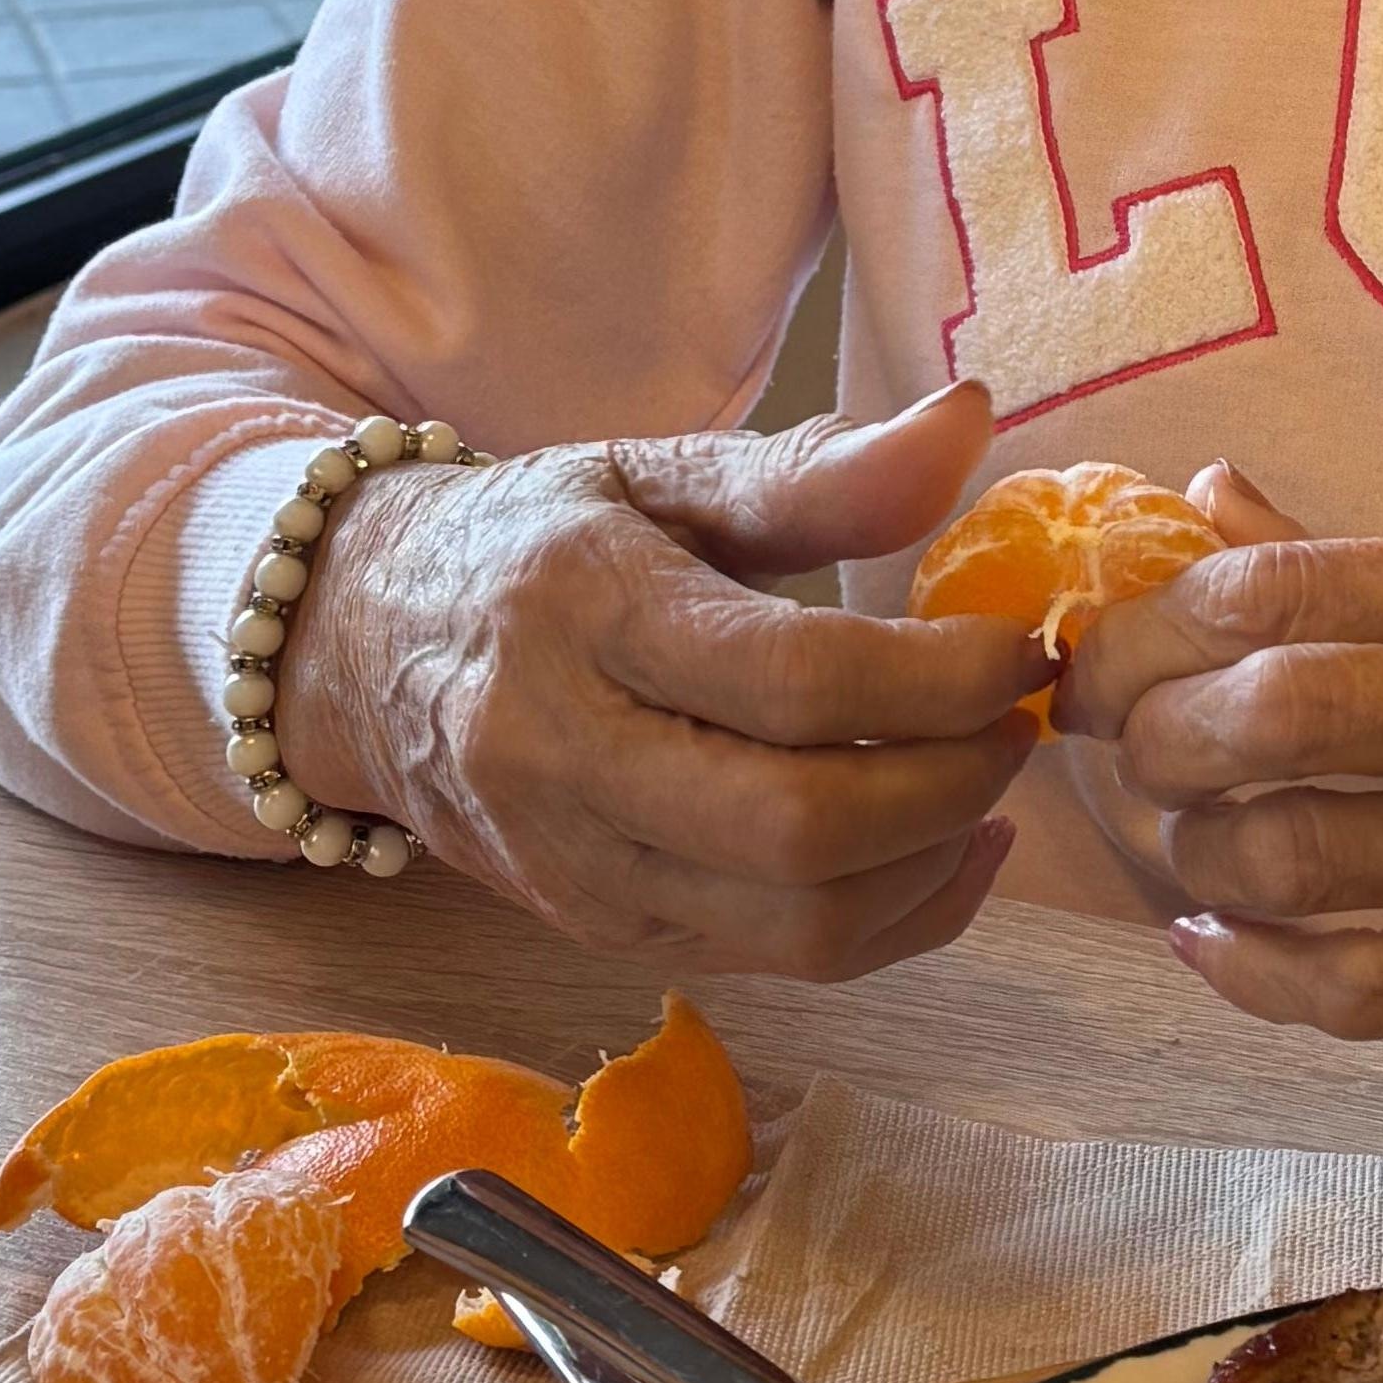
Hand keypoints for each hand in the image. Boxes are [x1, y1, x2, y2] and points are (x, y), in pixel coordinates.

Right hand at [269, 378, 1051, 974]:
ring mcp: (579, 867)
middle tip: (1018, 719)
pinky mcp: (603, 931)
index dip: (939, 678)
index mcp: (583, 616)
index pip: (790, 681)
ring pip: (795, 922)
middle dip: (949, 785)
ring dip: (934, 863)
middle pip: (797, 829)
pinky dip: (893, 918)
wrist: (359, 648)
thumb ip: (813, 471)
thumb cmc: (534, 544)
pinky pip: (781, 960)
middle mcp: (566, 760)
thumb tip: (969, 422)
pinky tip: (943, 846)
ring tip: (987, 779)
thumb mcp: (655, 474)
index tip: (1024, 647)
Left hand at [1064, 500, 1382, 1049]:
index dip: (1151, 625)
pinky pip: (1361, 989)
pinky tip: (1212, 939)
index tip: (1100, 649)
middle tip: (1121, 743)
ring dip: (1194, 850)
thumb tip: (1203, 500)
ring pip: (1299, 858)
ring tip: (1184, 835)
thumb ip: (1375, 555)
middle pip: (1279, 717)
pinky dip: (1254, 971)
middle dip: (1152, 733)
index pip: (1286, 588)